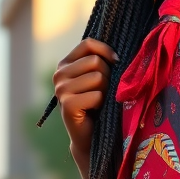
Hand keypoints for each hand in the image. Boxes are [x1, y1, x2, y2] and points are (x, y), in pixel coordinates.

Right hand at [53, 38, 118, 176]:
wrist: (90, 135)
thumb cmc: (98, 101)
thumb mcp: (98, 75)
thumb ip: (100, 59)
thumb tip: (120, 49)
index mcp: (65, 63)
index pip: (87, 43)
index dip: (105, 50)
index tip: (115, 61)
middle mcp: (59, 74)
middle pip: (95, 61)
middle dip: (107, 75)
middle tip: (103, 90)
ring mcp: (61, 90)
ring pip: (97, 77)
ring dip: (105, 90)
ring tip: (98, 100)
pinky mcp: (67, 105)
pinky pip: (97, 95)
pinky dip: (101, 103)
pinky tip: (94, 111)